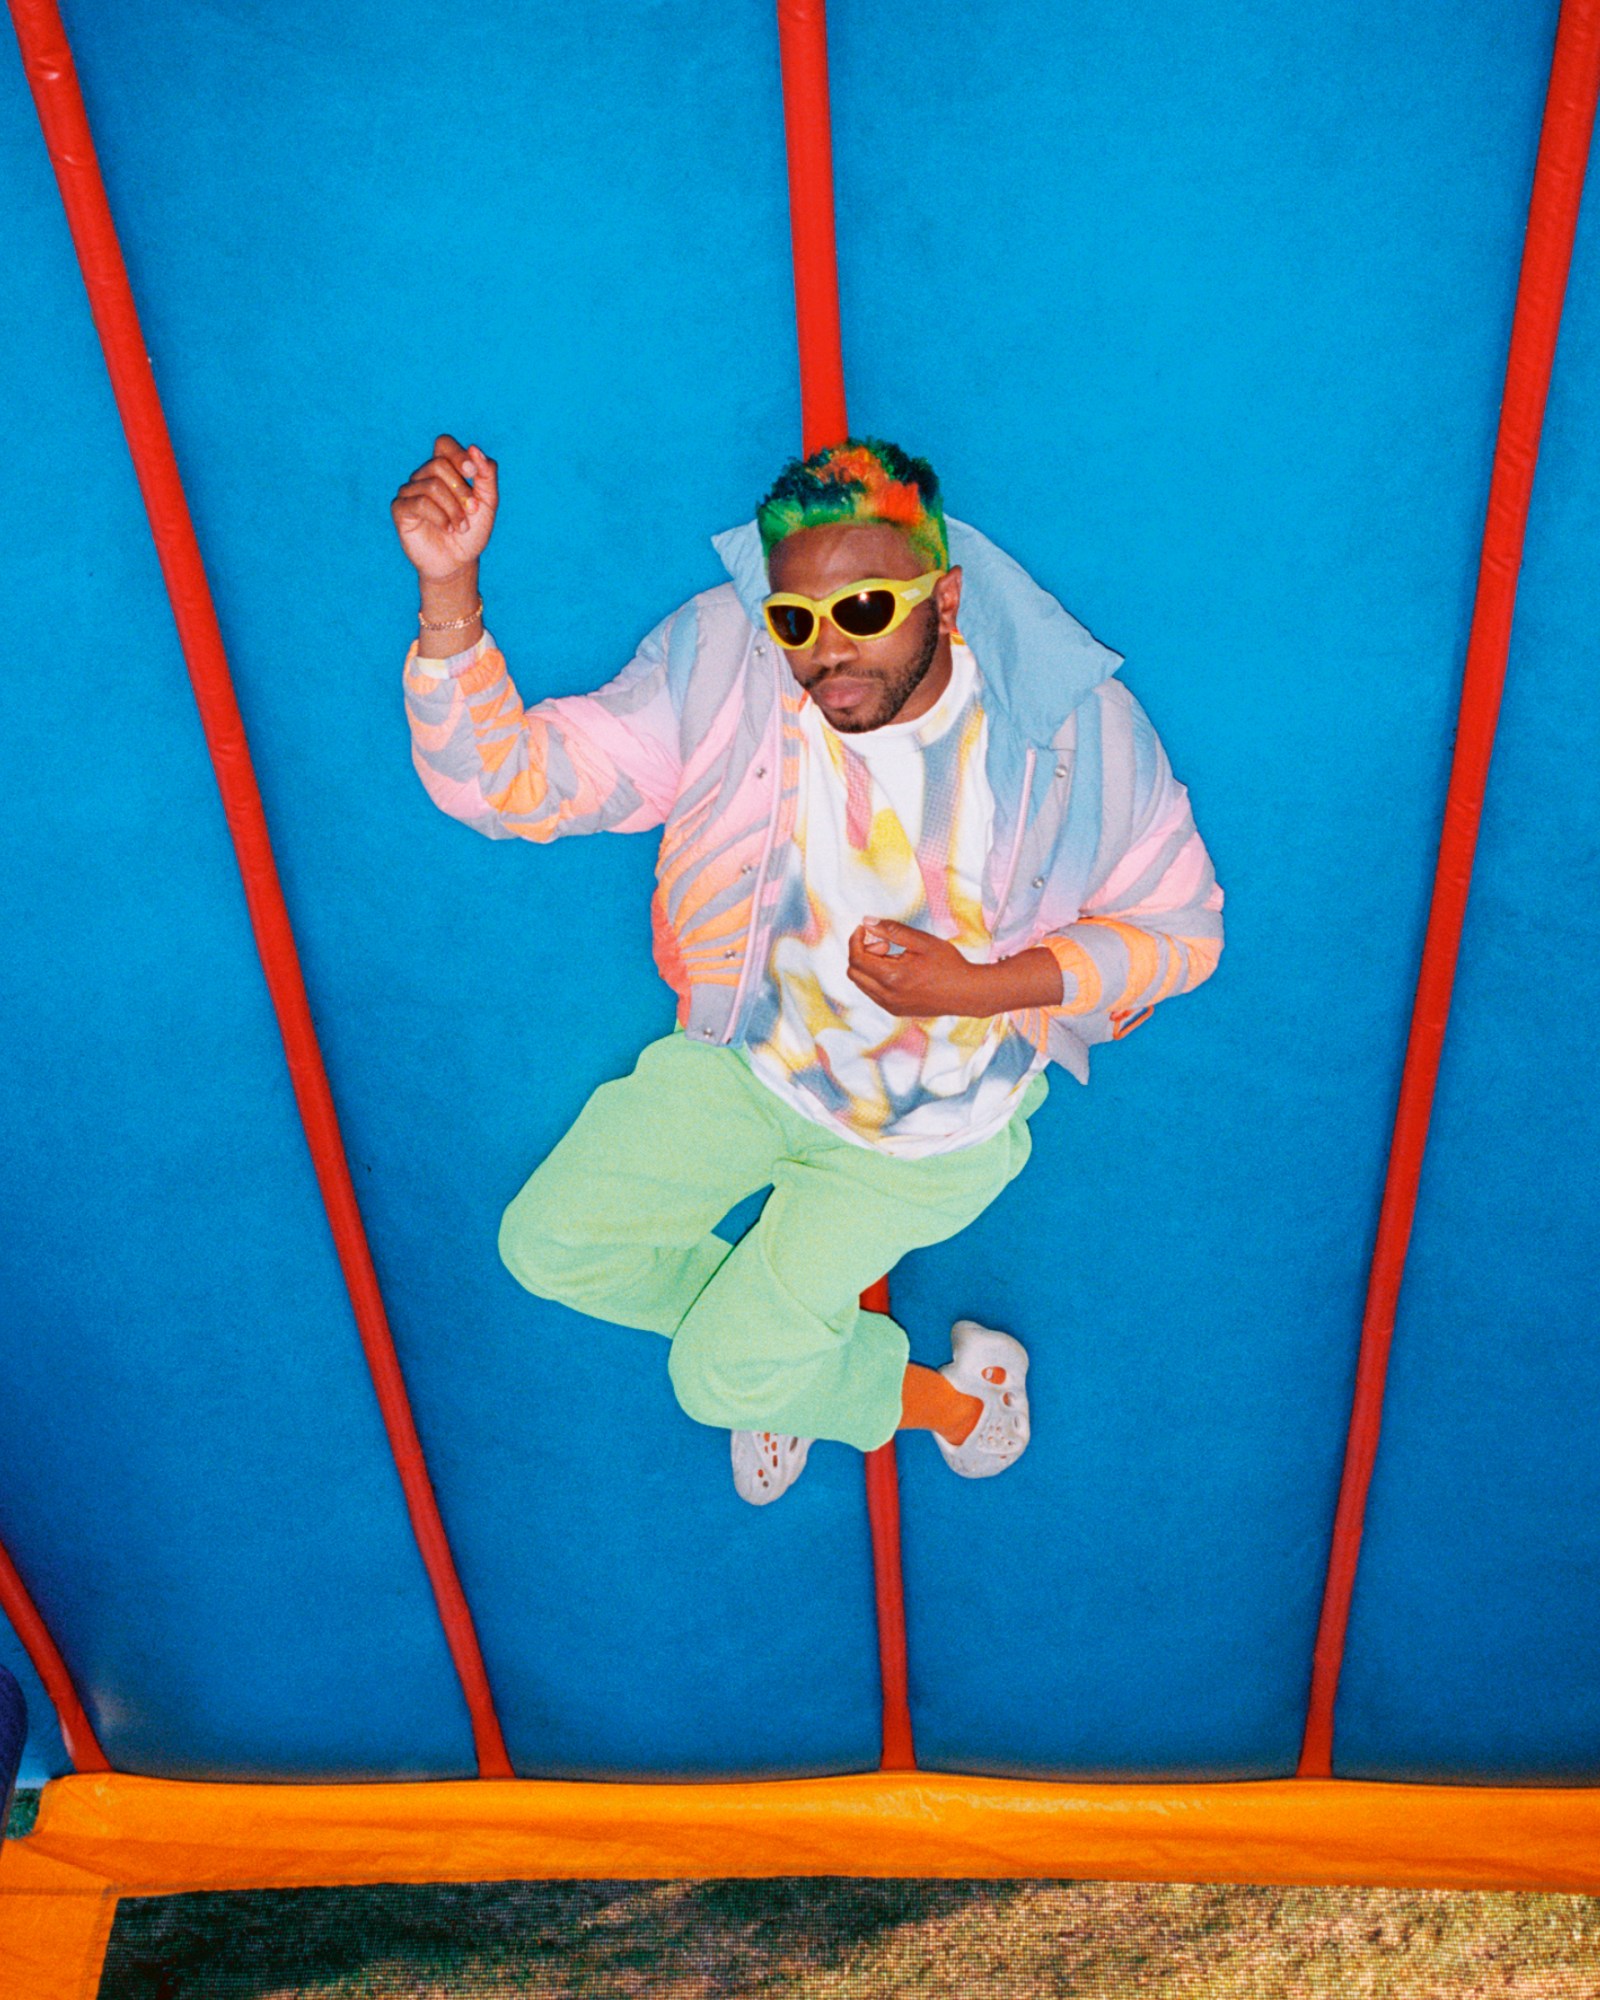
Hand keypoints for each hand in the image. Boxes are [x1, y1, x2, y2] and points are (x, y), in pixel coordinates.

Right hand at [391, 435, 497, 579]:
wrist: (458, 563)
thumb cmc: (472, 532)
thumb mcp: (488, 503)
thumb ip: (487, 475)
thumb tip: (474, 448)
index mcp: (444, 469)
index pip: (444, 443)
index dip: (457, 454)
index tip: (472, 472)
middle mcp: (424, 476)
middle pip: (439, 464)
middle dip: (461, 489)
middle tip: (472, 511)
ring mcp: (409, 491)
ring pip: (432, 485)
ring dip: (453, 509)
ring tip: (461, 527)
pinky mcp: (400, 509)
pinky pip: (419, 502)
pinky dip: (440, 516)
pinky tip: (448, 529)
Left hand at [846, 920, 991, 1017]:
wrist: (968, 993)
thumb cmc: (949, 965)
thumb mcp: (922, 941)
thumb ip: (892, 931)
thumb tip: (867, 922)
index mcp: (892, 977)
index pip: (856, 958)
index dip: (856, 939)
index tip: (865, 928)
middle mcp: (887, 996)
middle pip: (853, 972)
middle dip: (861, 953)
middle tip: (884, 943)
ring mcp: (891, 1006)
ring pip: (862, 984)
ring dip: (869, 966)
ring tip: (893, 956)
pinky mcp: (896, 1010)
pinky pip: (873, 993)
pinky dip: (876, 978)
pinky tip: (897, 969)